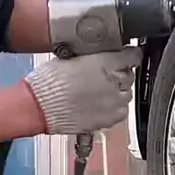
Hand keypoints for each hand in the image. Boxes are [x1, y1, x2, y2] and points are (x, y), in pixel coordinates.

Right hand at [24, 47, 141, 134]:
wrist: (41, 107)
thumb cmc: (50, 82)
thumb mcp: (70, 58)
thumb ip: (91, 58)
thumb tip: (98, 57)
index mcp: (106, 62)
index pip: (133, 55)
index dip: (130, 55)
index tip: (129, 56)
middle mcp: (115, 81)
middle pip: (129, 76)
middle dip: (119, 75)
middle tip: (103, 78)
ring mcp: (115, 102)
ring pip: (126, 95)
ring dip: (117, 92)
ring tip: (99, 94)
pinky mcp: (111, 118)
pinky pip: (121, 111)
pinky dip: (114, 108)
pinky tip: (99, 106)